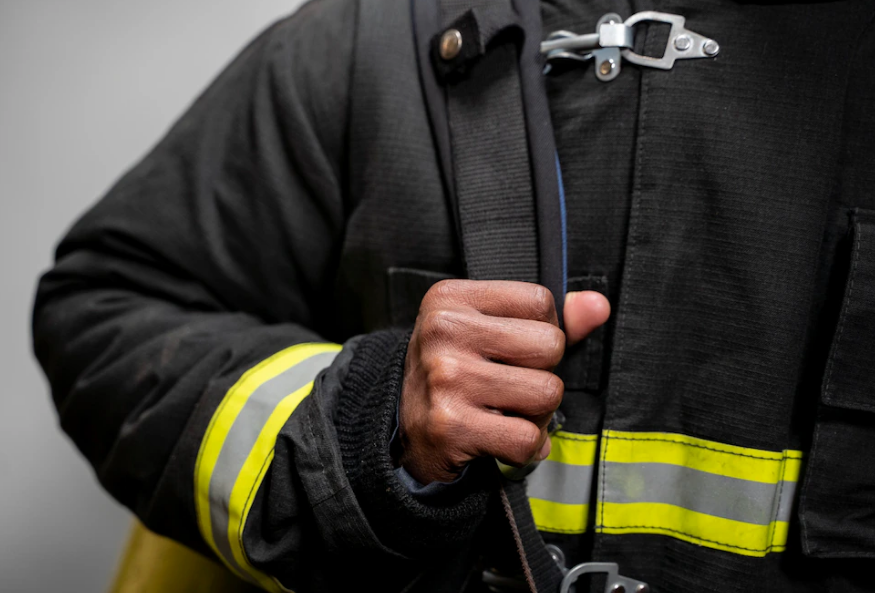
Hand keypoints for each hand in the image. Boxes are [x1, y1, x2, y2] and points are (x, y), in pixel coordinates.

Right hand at [398, 280, 609, 483]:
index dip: (542, 331)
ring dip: (537, 414)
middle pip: (550, 347)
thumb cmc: (455, 372)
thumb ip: (550, 319)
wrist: (404, 430)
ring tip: (505, 412)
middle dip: (542, 373)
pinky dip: (526, 448)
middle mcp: (443, 331)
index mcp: (451, 298)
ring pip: (547, 394)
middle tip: (508, 385)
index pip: (541, 302)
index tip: (511, 350)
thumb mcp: (488, 330)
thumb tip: (598, 306)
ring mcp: (446, 378)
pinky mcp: (450, 425)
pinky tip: (500, 439)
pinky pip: (529, 438)